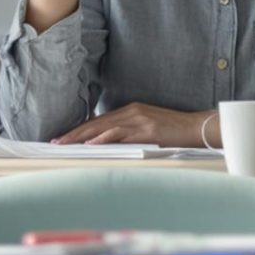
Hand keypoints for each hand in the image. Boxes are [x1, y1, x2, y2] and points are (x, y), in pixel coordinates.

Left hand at [55, 103, 216, 147]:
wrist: (198, 128)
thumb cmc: (174, 131)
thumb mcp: (148, 128)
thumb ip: (129, 132)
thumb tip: (109, 143)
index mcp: (130, 111)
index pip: (98, 121)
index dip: (79, 129)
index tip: (63, 138)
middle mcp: (131, 112)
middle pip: (96, 122)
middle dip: (74, 133)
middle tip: (55, 142)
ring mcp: (139, 119)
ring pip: (103, 127)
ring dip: (82, 136)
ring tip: (66, 144)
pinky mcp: (147, 129)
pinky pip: (120, 133)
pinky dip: (104, 138)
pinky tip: (91, 144)